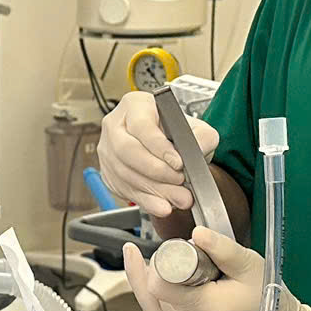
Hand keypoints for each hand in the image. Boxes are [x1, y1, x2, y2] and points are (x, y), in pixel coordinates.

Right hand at [97, 90, 217, 219]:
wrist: (167, 149)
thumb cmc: (177, 133)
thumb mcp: (197, 128)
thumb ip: (203, 137)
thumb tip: (196, 150)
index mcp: (135, 105)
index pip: (142, 126)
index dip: (159, 147)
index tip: (178, 163)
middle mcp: (115, 125)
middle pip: (127, 150)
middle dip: (156, 171)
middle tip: (179, 181)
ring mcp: (108, 150)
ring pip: (124, 173)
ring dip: (154, 189)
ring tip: (178, 198)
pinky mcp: (108, 172)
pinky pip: (123, 189)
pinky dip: (145, 200)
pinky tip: (162, 205)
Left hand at [124, 227, 310, 310]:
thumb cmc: (267, 302)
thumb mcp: (249, 266)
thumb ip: (221, 248)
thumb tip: (197, 233)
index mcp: (204, 310)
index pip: (157, 284)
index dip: (160, 262)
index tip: (175, 251)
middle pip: (152, 291)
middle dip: (161, 269)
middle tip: (185, 258)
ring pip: (149, 303)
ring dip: (157, 282)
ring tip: (180, 270)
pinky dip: (157, 297)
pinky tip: (163, 280)